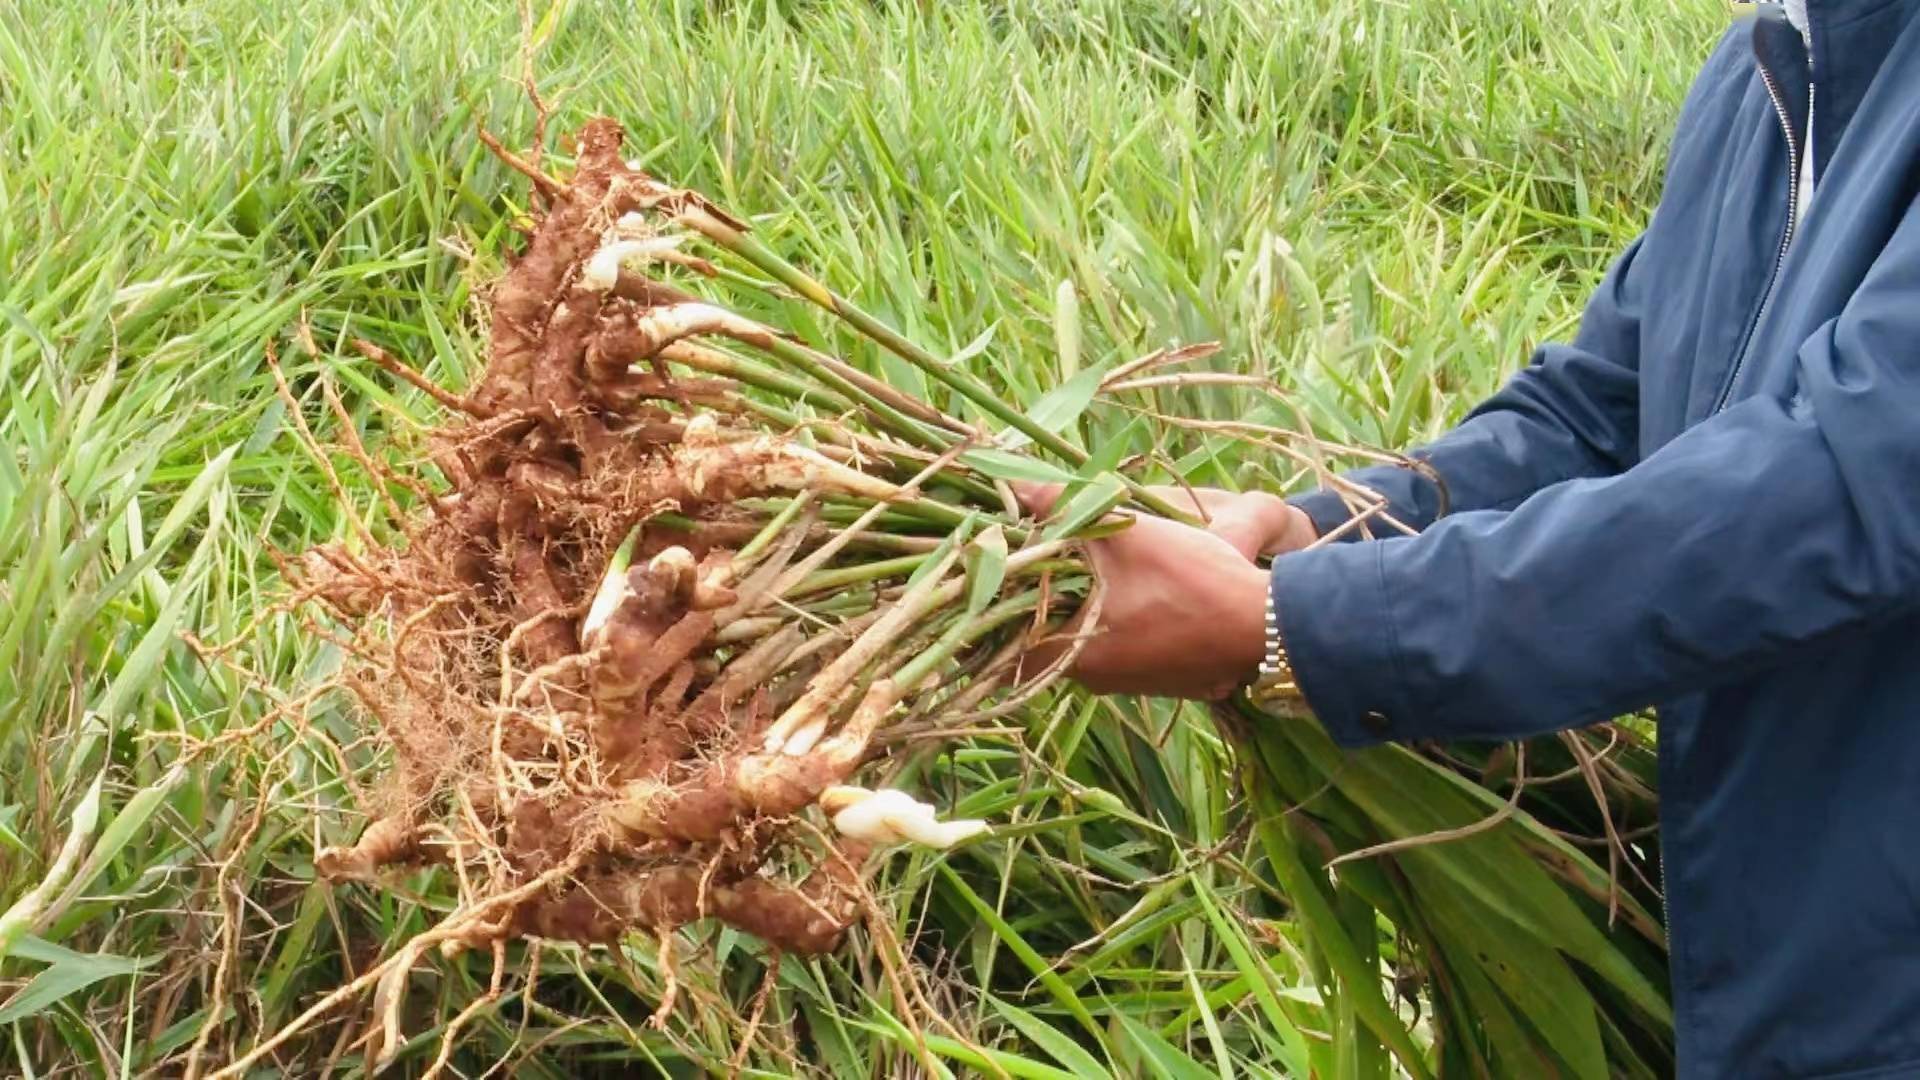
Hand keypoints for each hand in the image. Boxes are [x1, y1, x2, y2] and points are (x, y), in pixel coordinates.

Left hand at [1016, 484, 1292, 699]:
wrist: (1265, 624)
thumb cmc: (1189, 579)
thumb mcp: (1123, 532)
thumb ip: (1063, 507)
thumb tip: (1014, 482)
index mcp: (1073, 657)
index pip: (1005, 646)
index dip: (995, 608)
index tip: (996, 575)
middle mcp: (1094, 681)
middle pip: (1044, 642)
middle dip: (1039, 601)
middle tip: (1037, 558)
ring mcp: (1129, 683)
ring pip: (1085, 643)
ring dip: (1081, 609)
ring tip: (1082, 564)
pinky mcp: (1161, 678)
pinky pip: (1122, 648)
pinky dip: (1117, 621)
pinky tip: (1130, 588)